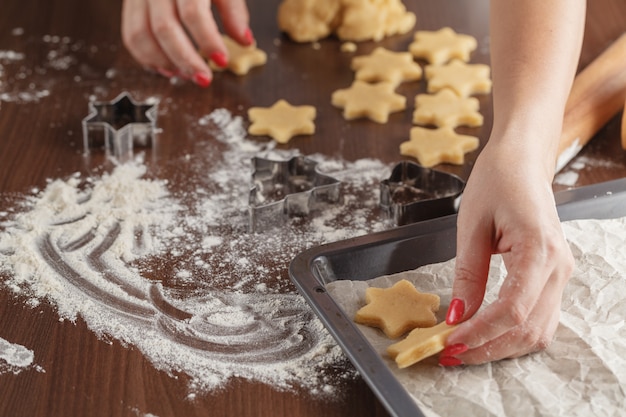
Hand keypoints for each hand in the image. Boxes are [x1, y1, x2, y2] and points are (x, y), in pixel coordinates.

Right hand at [121, 0, 251, 86]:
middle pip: (164, 28)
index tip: (222, 60)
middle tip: (204, 79)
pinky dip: (147, 58)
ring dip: (164, 62)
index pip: (193, 12)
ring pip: (141, 35)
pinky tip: (168, 67)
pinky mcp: (130, 4)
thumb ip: (234, 11)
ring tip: (187, 74)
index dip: (207, 40)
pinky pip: (131, 35)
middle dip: (186, 60)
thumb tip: (246, 42)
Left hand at [440, 141, 574, 365]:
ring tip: (465, 349)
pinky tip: (486, 334)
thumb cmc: (497, 182)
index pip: (512, 309)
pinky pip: (540, 318)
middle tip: (451, 355)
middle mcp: (558, 267)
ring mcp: (561, 273)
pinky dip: (513, 334)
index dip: (480, 332)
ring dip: (501, 346)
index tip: (450, 342)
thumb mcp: (472, 225)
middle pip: (528, 328)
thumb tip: (457, 316)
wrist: (522, 162)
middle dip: (488, 347)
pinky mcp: (554, 276)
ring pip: (538, 330)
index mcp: (539, 250)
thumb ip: (468, 274)